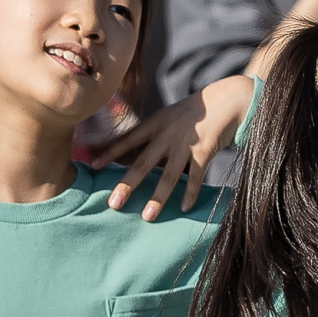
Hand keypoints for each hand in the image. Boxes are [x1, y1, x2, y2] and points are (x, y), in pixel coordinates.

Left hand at [101, 75, 254, 219]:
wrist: (225, 100)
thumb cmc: (191, 114)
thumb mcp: (167, 118)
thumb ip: (151, 137)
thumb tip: (127, 156)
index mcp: (154, 124)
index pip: (127, 140)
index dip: (110, 152)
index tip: (92, 166)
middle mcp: (167, 134)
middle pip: (143, 163)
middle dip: (127, 185)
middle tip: (113, 204)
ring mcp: (186, 144)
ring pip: (169, 175)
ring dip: (157, 197)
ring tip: (147, 216)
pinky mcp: (205, 151)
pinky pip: (196, 177)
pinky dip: (190, 193)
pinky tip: (183, 208)